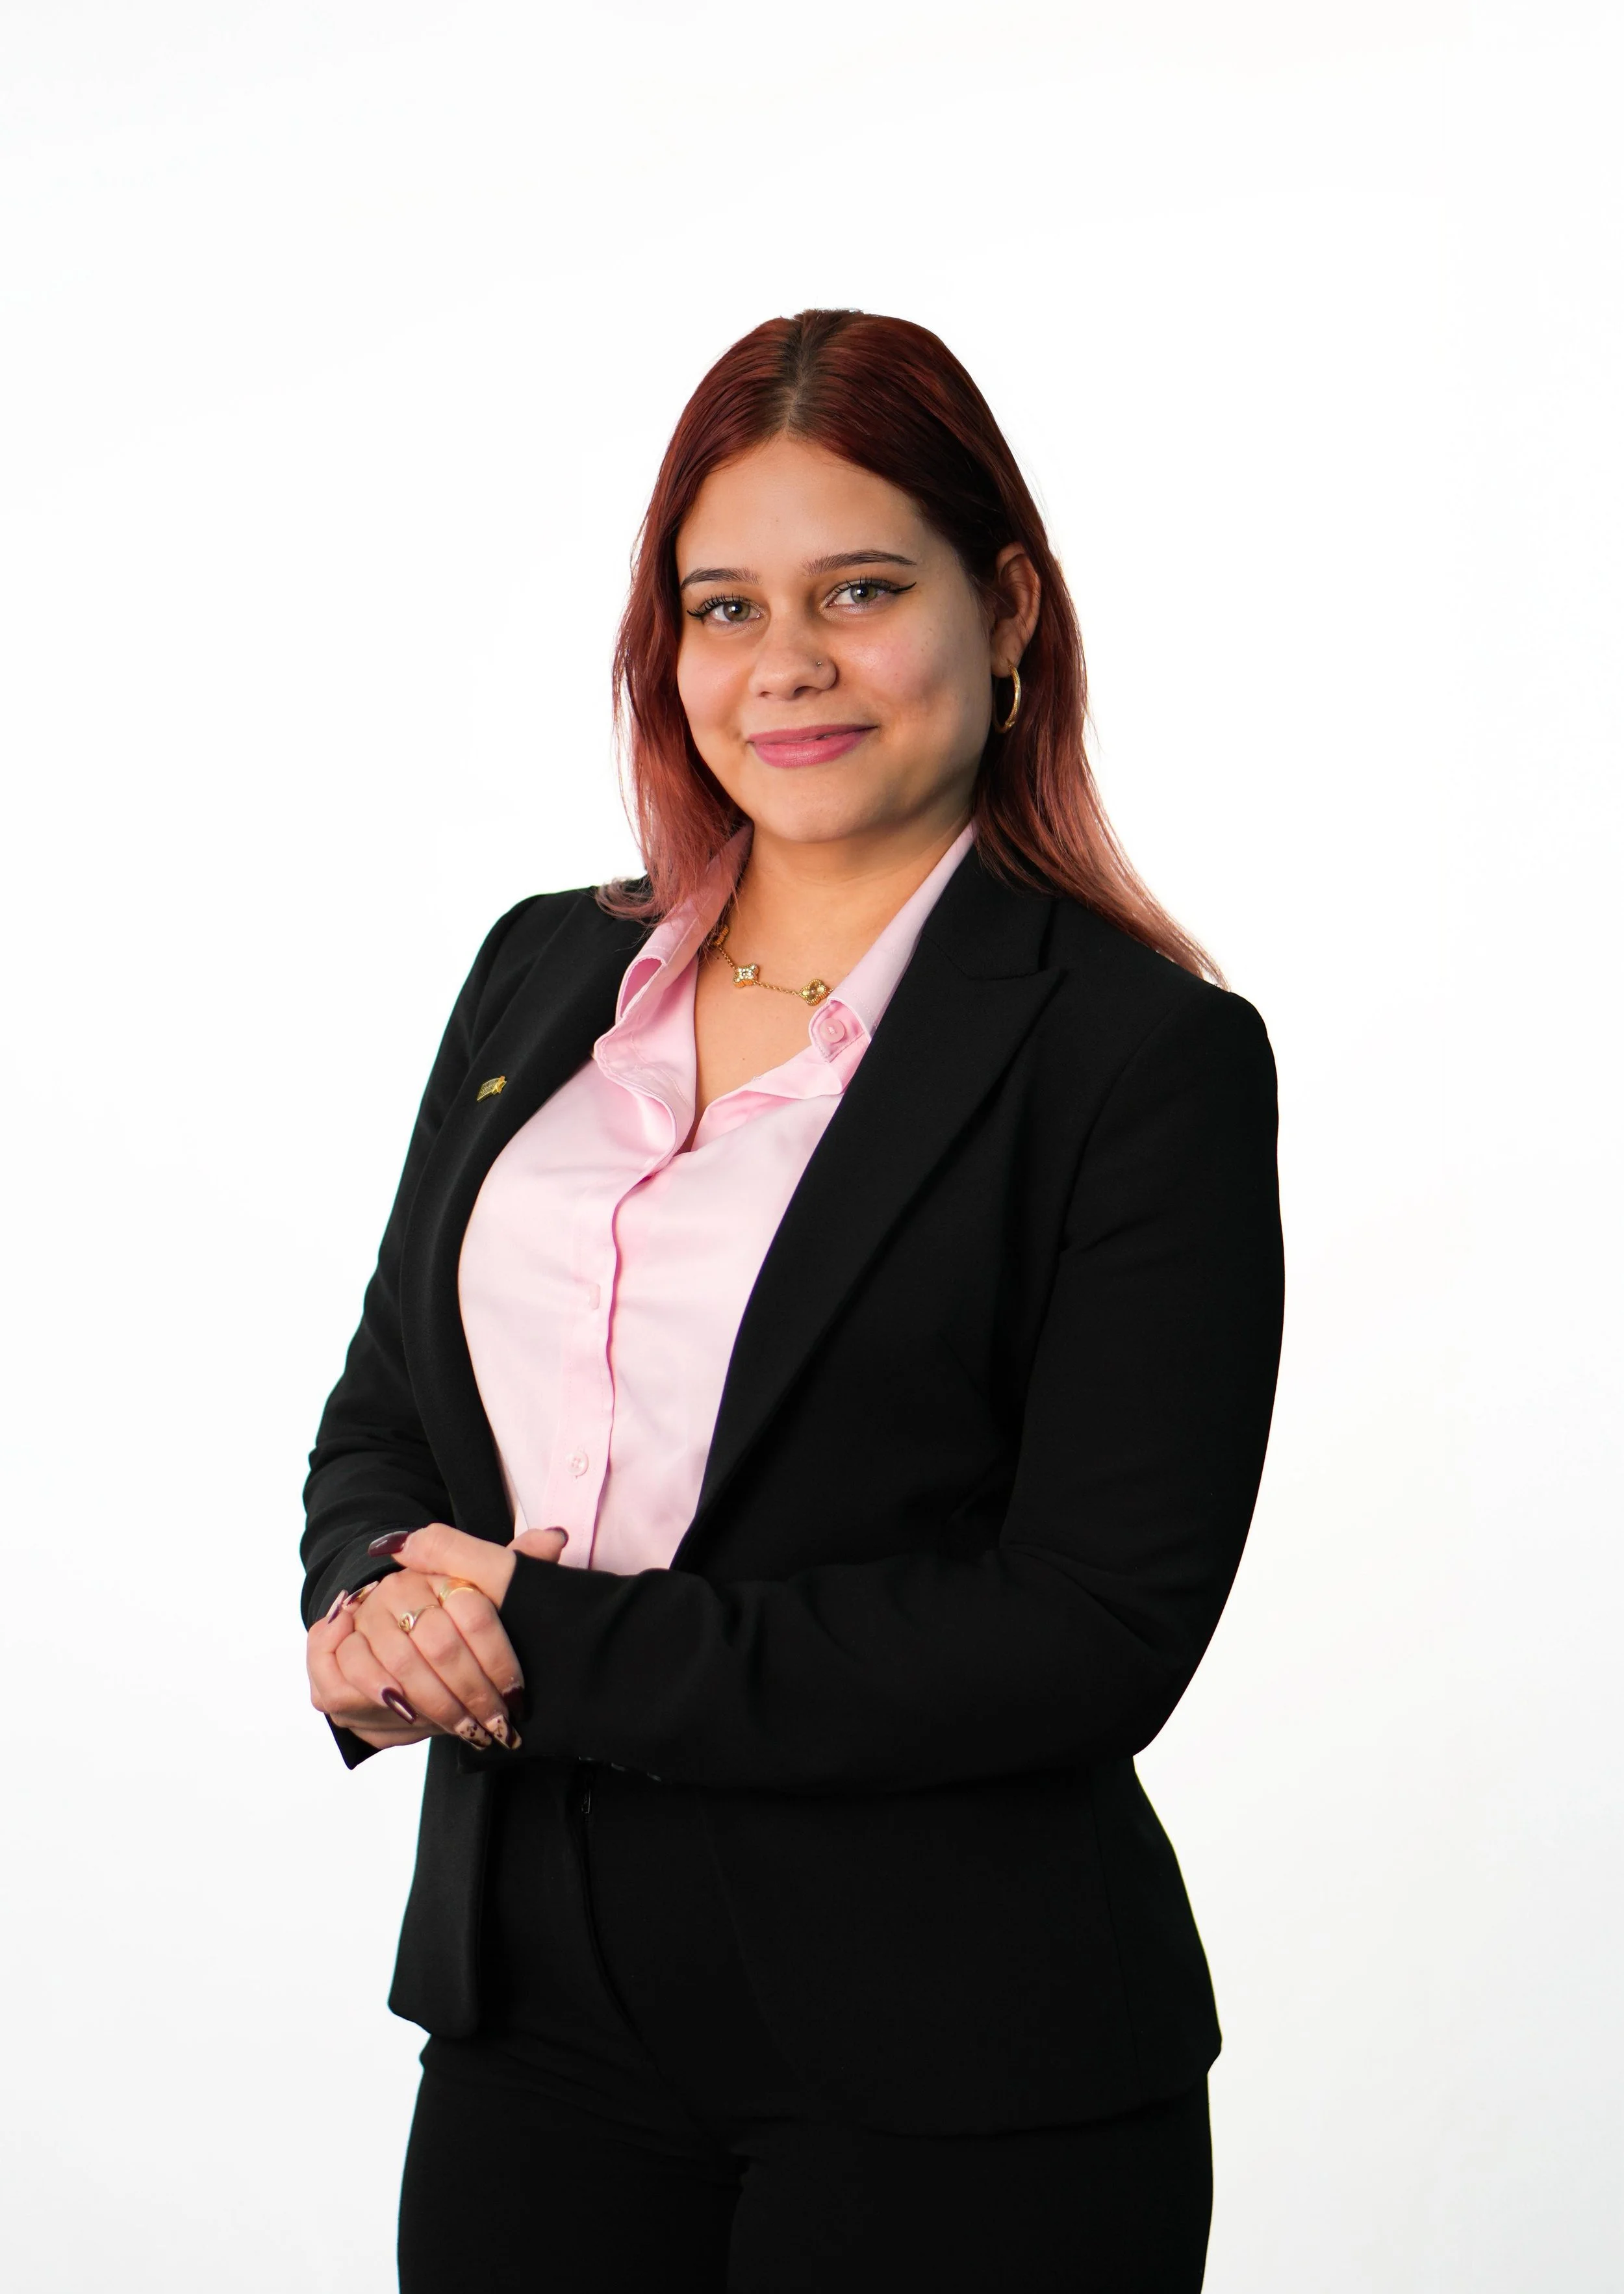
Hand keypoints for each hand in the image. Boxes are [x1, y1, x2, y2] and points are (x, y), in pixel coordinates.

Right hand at [305, 1521, 567, 1752]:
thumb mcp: (483, 1591)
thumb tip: (555, 1538)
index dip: (500, 1659)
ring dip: (439, 1705)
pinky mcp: (330, 1647)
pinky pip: (356, 1675)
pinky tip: (410, 1717)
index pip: (475, 1613)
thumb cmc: (444, 1618)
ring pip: (404, 1665)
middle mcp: (395, 1588)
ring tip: (469, 1730)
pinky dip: (385, 1697)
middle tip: (499, 1725)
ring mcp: (361, 1615)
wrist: (381, 1628)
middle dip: (475, 1693)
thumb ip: (516, 1567)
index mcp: (435, 1571)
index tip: (518, 1694)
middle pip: (443, 1646)